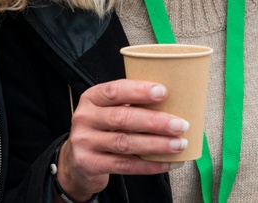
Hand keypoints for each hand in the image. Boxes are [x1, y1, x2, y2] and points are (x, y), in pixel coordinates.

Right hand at [56, 80, 189, 199]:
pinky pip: (124, 165)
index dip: (139, 91)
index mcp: (91, 98)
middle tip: (179, 124)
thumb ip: (129, 105)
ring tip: (178, 144)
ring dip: (156, 144)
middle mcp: (85, 118)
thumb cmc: (102, 130)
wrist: (77, 160)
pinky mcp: (90, 164)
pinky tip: (166, 163)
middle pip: (122, 118)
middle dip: (154, 121)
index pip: (114, 91)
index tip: (163, 92)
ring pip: (125, 142)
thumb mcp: (107, 110)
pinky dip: (148, 165)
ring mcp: (85, 142)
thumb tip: (171, 103)